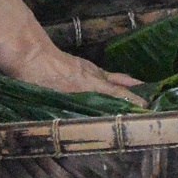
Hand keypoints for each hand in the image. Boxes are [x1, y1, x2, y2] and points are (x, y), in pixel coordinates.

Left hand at [7, 43, 143, 103]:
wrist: (29, 52)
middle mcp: (92, 74)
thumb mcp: (52, 97)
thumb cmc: (38, 76)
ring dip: (122, 84)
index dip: (131, 100)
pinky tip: (102, 84)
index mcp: (89, 83)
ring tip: (132, 90)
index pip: (117, 92)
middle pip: (118, 82)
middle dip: (133, 89)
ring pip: (109, 77)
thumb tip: (75, 125)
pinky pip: (99, 73)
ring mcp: (85, 68)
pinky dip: (108, 79)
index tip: (146, 105)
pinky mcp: (78, 64)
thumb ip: (67, 108)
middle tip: (148, 95)